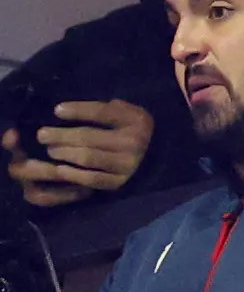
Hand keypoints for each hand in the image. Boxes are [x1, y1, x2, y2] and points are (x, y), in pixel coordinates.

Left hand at [5, 100, 153, 202]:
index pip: (102, 113)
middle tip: (42, 135)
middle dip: (61, 135)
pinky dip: (73, 174)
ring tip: (50, 150)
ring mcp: (127, 164)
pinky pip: (92, 178)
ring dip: (64, 153)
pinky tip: (60, 169)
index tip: (56, 110)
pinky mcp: (119, 181)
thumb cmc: (130, 130)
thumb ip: (102, 109)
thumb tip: (62, 111)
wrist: (153, 157)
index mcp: (136, 120)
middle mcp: (134, 142)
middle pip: (89, 137)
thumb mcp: (123, 113)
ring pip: (87, 157)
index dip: (78, 110)